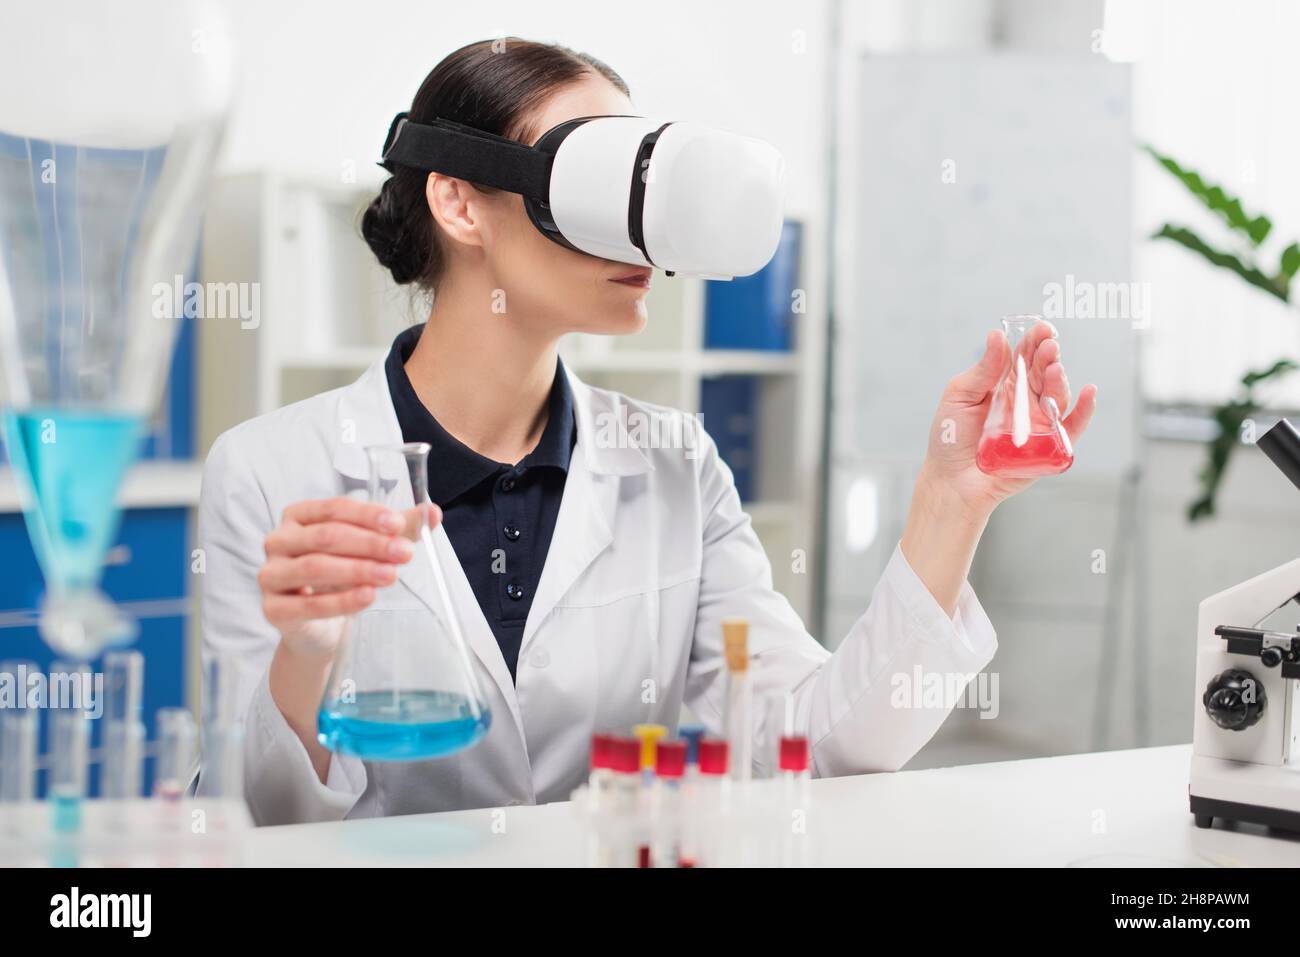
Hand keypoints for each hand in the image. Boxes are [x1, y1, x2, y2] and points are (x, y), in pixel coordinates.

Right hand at [258, 497, 433, 655]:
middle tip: (403, 553)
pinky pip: (308, 604)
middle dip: (369, 544)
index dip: (368, 515)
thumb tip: (433, 512)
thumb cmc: (343, 578)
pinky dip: (342, 600)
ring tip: (391, 575)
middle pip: (326, 536)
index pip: (334, 508)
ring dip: (358, 569)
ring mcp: (271, 575)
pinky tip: (368, 597)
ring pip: (315, 567)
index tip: (398, 524)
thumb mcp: (371, 548)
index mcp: (299, 516)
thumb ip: (399, 529)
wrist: (320, 629)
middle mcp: (279, 541)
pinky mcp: (273, 609)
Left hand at [921, 320, 1097, 519]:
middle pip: (1044, 372)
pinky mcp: (1047, 446)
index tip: (1041, 328)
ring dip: (1060, 379)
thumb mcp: (959, 396)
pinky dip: (1084, 411)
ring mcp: (1038, 422)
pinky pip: (1072, 428)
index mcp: (1005, 384)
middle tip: (1049, 345)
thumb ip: (982, 370)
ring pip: (1058, 396)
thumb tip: (998, 336)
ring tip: (1055, 367)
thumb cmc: (950, 438)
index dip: (1035, 341)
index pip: (1025, 356)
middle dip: (1048, 356)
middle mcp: (1025, 400)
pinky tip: (1088, 392)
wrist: (950, 481)